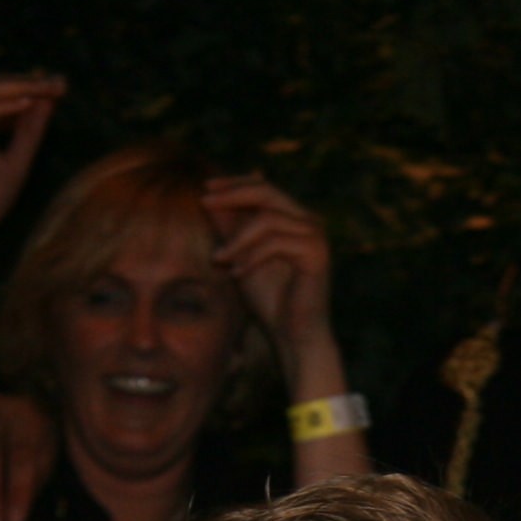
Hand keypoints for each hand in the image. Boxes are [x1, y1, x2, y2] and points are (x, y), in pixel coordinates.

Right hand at [0, 73, 64, 274]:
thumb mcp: (17, 162)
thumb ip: (30, 132)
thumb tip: (48, 100)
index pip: (3, 95)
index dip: (32, 86)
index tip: (61, 85)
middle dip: (30, 82)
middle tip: (59, 82)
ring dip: (21, 88)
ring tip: (49, 89)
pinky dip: (4, 107)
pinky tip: (29, 103)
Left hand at [199, 175, 339, 371]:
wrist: (292, 336)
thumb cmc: (269, 300)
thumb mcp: (240, 257)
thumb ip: (229, 229)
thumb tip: (208, 198)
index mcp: (293, 218)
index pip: (263, 187)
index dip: (233, 184)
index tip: (206, 188)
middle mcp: (308, 220)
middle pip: (267, 192)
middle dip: (232, 195)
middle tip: (204, 201)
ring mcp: (315, 234)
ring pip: (268, 219)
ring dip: (237, 239)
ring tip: (218, 259)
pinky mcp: (317, 252)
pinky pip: (276, 243)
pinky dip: (252, 257)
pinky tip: (237, 274)